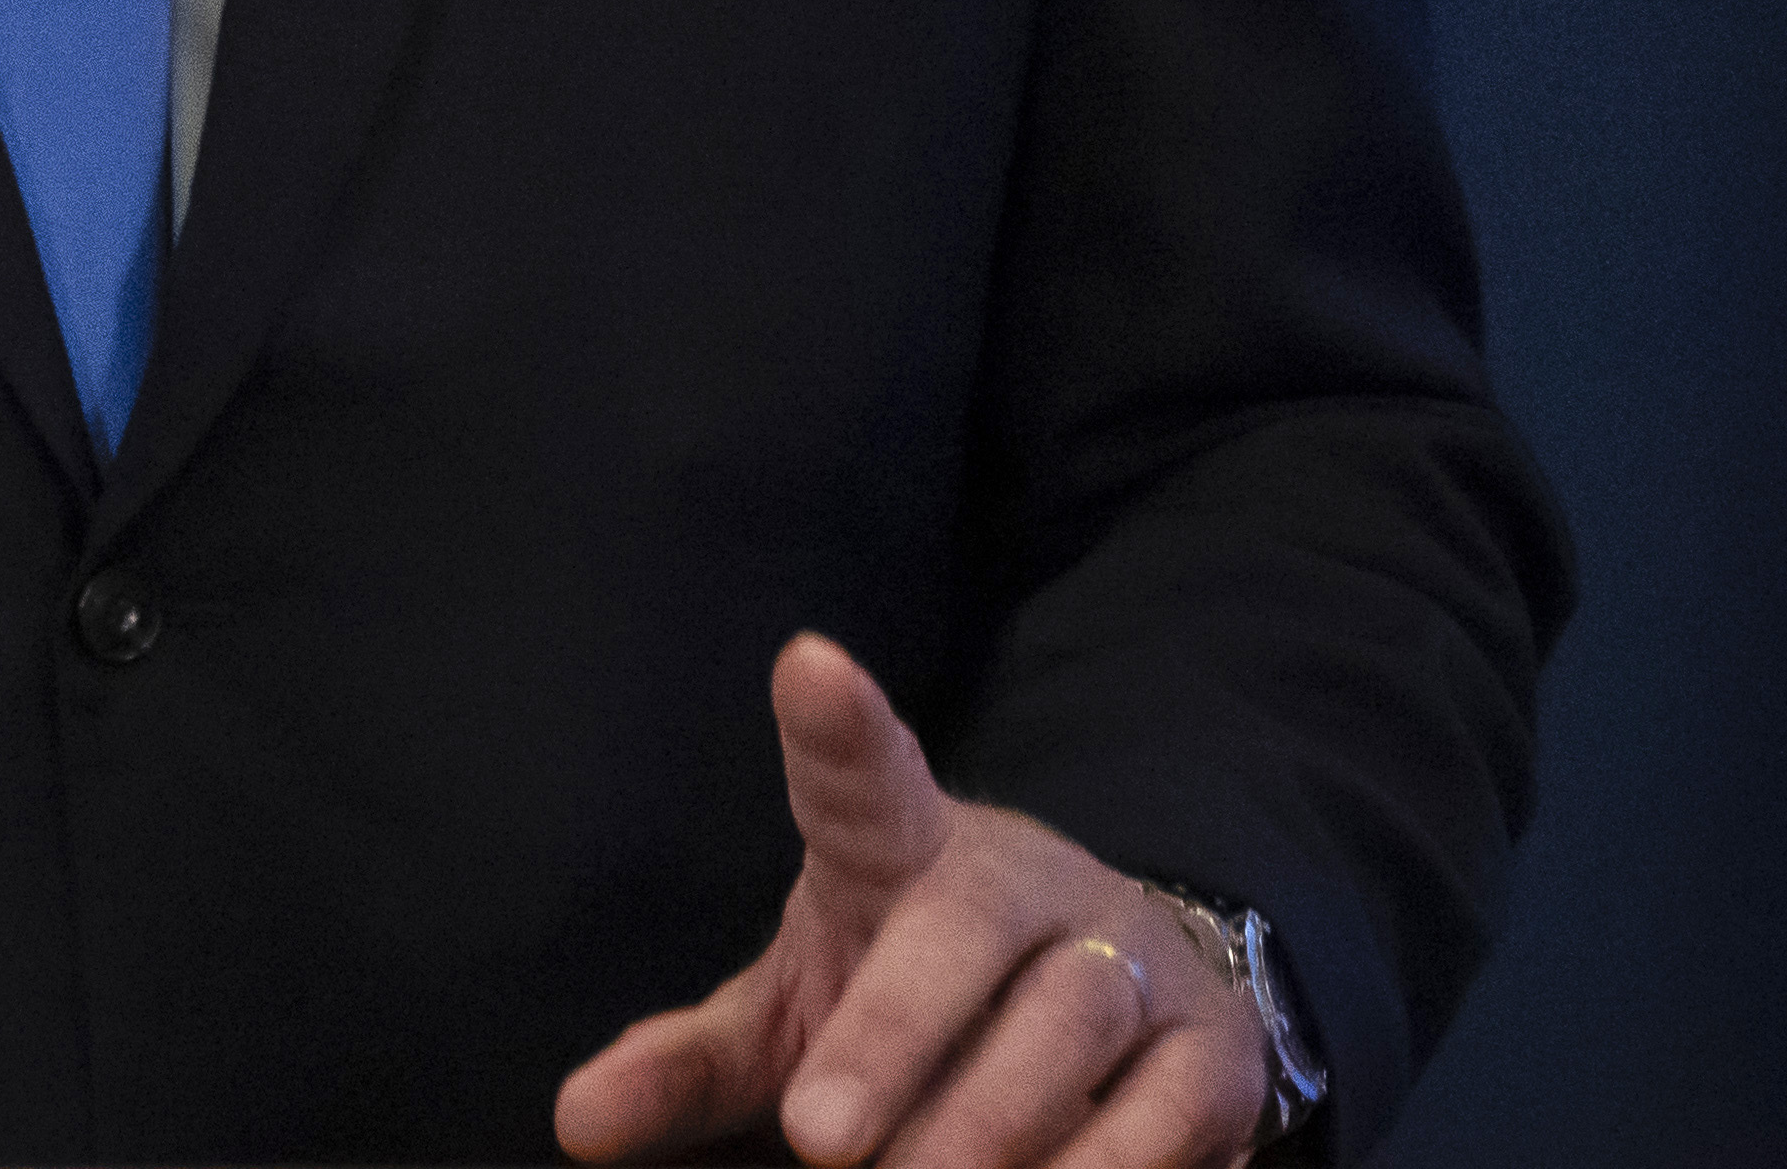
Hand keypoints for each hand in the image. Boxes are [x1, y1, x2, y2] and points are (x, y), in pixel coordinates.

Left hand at [551, 636, 1269, 1168]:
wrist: (1116, 1012)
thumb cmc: (915, 999)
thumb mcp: (800, 1018)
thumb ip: (695, 1067)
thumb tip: (576, 1122)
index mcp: (906, 853)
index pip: (867, 781)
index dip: (841, 728)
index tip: (808, 665)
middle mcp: (1024, 881)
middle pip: (963, 930)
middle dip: (893, 1035)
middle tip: (821, 1140)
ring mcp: (1127, 955)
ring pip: (1071, 1022)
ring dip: (993, 1126)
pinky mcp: (1210, 1051)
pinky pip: (1169, 1111)